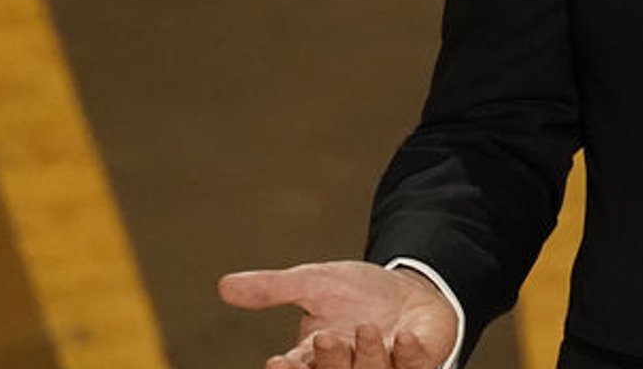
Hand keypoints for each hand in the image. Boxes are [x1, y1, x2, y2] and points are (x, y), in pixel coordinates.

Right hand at [218, 260, 457, 368]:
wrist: (408, 288)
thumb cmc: (358, 292)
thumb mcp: (313, 282)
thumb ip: (272, 289)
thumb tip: (224, 285)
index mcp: (317, 358)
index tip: (276, 361)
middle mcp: (348, 368)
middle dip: (329, 362)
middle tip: (325, 338)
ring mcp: (384, 368)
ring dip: (367, 357)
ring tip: (365, 328)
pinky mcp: (418, 362)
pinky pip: (413, 367)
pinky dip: (408, 355)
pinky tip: (402, 337)